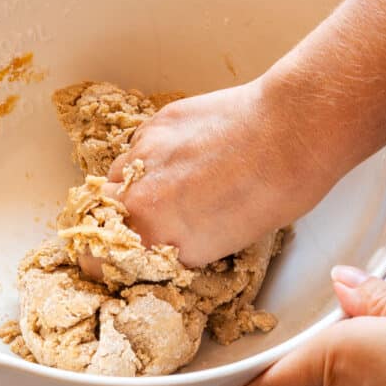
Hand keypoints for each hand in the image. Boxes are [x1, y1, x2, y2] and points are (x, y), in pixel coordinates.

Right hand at [91, 79, 328, 267]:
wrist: (288, 133)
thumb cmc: (273, 194)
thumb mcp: (220, 244)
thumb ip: (177, 244)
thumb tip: (165, 240)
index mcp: (154, 239)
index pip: (97, 259)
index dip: (103, 260)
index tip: (116, 258)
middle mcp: (138, 198)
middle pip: (99, 214)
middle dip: (116, 218)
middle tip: (147, 216)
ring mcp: (143, 156)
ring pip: (118, 175)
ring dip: (134, 183)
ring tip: (173, 182)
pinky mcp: (155, 124)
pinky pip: (139, 146)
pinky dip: (154, 155)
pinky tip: (187, 153)